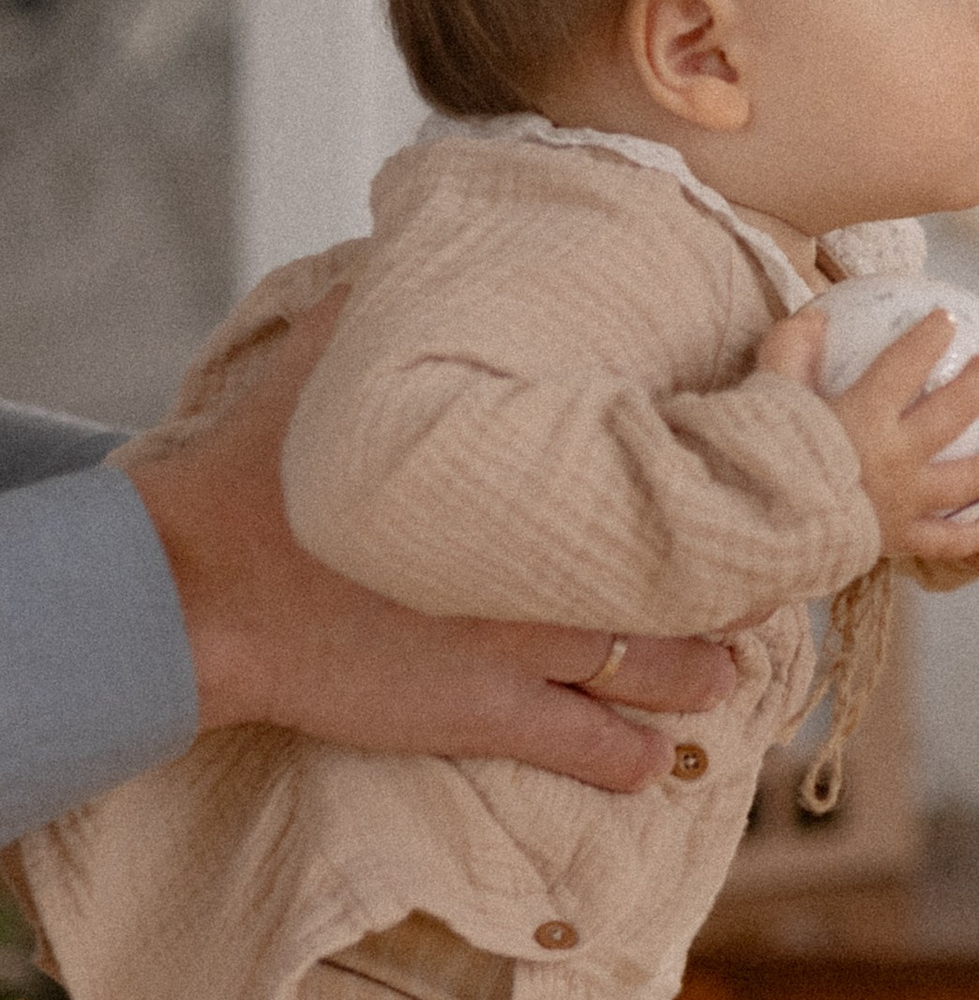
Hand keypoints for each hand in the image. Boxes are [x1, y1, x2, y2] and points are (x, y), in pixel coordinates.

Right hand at [131, 298, 735, 792]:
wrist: (203, 587)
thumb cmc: (264, 471)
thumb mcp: (333, 354)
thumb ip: (397, 300)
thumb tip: (423, 241)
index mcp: (531, 466)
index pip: (671, 466)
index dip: (725, 474)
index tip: (753, 471)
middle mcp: (550, 560)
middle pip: (695, 577)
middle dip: (733, 584)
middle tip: (752, 580)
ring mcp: (527, 648)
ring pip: (665, 672)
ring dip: (705, 674)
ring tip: (720, 669)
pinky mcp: (487, 716)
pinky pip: (596, 751)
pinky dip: (635, 759)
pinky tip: (654, 755)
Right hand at [763, 308, 978, 562]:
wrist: (759, 535)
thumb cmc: (759, 459)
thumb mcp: (766, 395)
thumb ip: (790, 351)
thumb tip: (815, 316)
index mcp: (864, 415)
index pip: (906, 365)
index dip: (928, 339)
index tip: (947, 320)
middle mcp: (895, 456)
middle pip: (953, 413)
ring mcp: (903, 501)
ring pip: (968, 480)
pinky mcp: (897, 540)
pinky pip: (941, 541)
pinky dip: (964, 538)